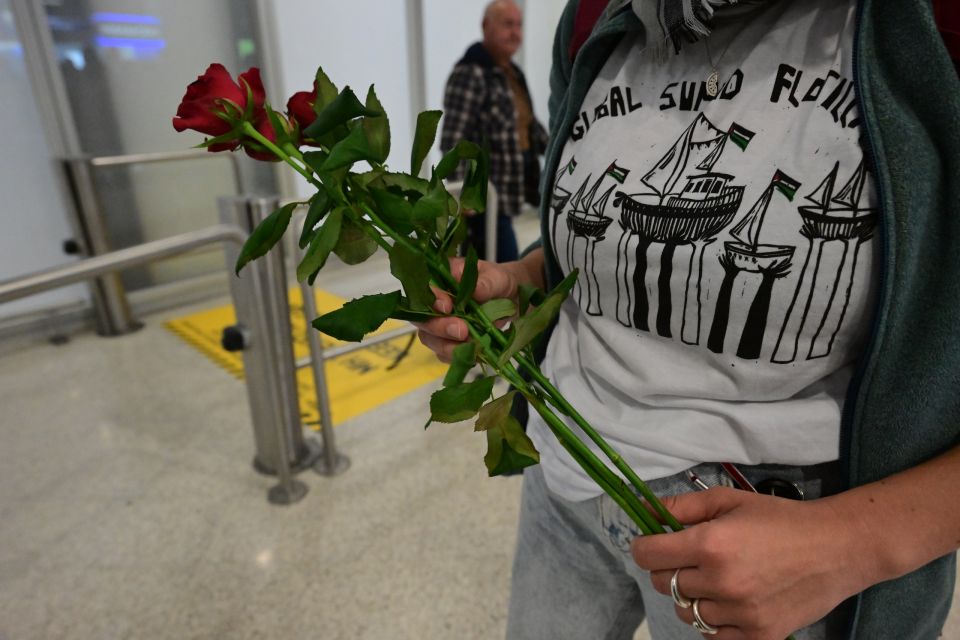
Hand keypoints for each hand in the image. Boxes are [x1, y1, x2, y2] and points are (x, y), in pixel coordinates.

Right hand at [414, 257, 524, 361]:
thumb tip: (476, 290)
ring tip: (471, 345)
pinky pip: (445, 354)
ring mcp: (439, 325)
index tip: (447, 307)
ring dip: (448, 346)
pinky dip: (458, 357)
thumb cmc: (498, 283)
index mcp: (441, 281)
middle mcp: (434, 304)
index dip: (432, 301)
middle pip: (423, 320)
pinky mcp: (448, 343)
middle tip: (462, 331)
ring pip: (431, 339)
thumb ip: (486, 283)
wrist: (509, 301)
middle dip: (440, 327)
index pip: (425, 291)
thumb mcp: (497, 278)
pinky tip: (474, 354)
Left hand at [631, 487, 869, 639]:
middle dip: (669, 569)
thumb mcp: (729, 500)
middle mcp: (720, 582)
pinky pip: (713, 636)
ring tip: (717, 579)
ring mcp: (740, 614)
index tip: (653, 544)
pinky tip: (731, 601)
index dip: (644, 547)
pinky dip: (715, 621)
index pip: (647, 556)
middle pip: (663, 584)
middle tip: (692, 558)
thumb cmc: (781, 518)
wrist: (838, 548)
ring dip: (693, 596)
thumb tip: (643, 510)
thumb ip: (683, 507)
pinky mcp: (759, 636)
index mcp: (710, 545)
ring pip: (686, 612)